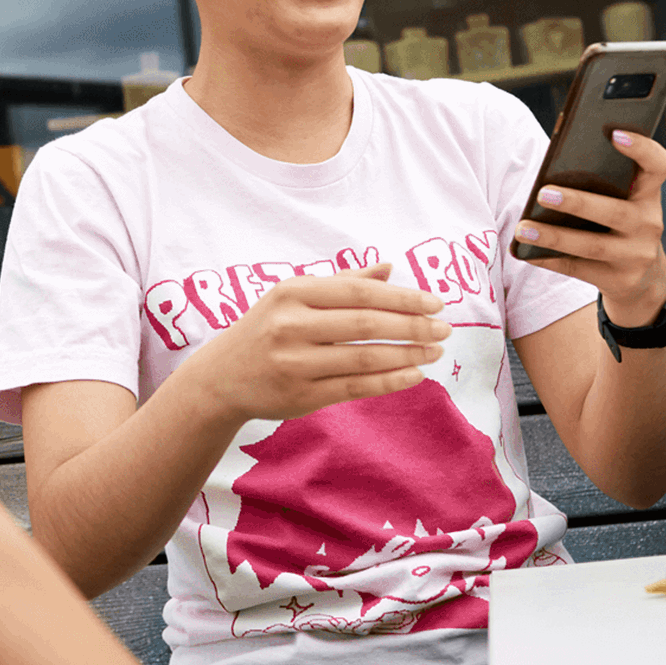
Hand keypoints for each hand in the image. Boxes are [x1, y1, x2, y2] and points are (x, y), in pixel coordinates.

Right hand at [177, 262, 450, 424]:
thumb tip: (389, 269)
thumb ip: (342, 284)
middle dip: (412, 325)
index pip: (358, 291)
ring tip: (434, 350)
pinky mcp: (301, 395)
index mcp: (291, 292)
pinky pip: (355, 387)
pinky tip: (414, 374)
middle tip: (444, 328)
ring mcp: (295, 363)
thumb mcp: (293, 297)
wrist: (221, 377)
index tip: (435, 302)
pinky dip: (389, 381)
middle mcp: (291, 326)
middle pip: (365, 324)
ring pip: (364, 357)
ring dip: (407, 354)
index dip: (401, 297)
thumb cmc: (266, 329)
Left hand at [514, 130, 665, 325]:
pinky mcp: (620, 281)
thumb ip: (598, 184)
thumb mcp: (619, 202)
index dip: (642, 148)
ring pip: (592, 246)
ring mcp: (637, 255)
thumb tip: (549, 173)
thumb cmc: (617, 225)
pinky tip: (525, 252)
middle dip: (578, 202)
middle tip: (543, 193)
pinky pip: (578, 269)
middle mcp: (649, 224)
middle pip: (616, 212)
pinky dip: (549, 260)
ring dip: (553, 237)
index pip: (657, 165)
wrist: (642, 280)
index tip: (615, 133)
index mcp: (648, 194)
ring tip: (523, 228)